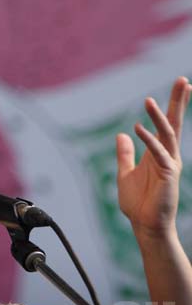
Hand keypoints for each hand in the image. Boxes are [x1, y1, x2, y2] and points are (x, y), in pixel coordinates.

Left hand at [116, 77, 190, 238]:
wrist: (144, 225)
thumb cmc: (138, 203)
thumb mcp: (125, 173)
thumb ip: (125, 154)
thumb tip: (122, 134)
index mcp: (159, 154)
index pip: (167, 125)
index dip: (172, 106)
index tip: (180, 86)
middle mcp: (168, 156)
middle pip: (175, 124)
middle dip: (178, 102)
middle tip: (182, 80)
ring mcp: (170, 164)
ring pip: (168, 135)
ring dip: (159, 117)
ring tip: (149, 100)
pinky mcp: (168, 175)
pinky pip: (158, 153)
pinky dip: (148, 140)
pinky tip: (137, 128)